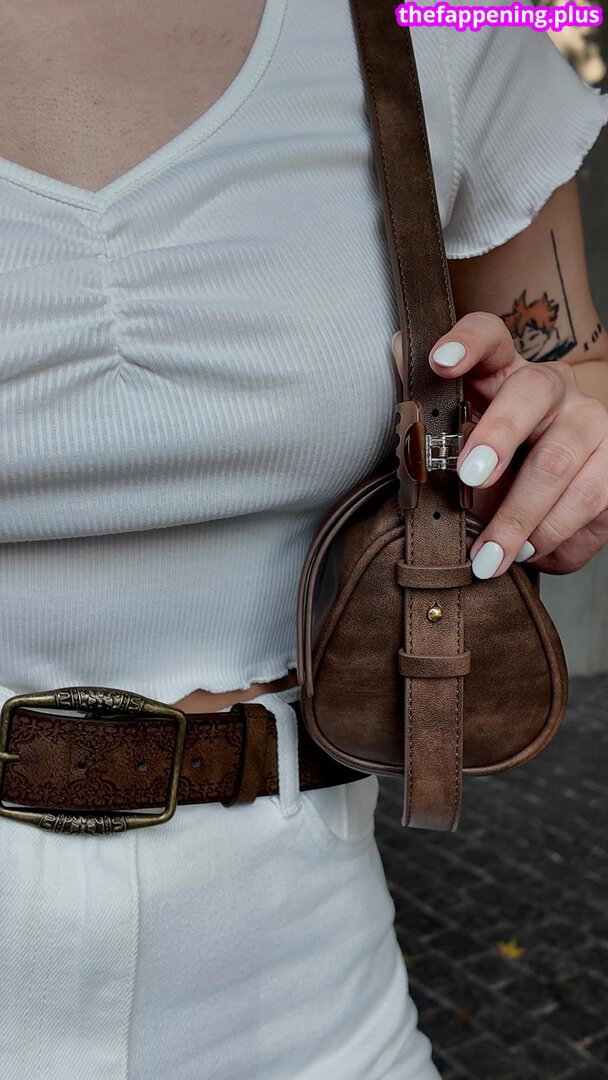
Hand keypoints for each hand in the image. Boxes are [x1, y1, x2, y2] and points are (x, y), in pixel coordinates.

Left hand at [392, 314, 607, 577]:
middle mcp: (555, 388)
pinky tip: (528, 555)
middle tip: (470, 477)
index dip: (466, 342)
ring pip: (562, 464)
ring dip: (521, 518)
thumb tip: (397, 351)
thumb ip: (428, 412)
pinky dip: (555, 538)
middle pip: (531, 396)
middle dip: (498, 438)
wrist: (550, 497)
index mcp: (504, 371)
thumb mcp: (458, 445)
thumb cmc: (493, 464)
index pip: (489, 335)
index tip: (438, 361)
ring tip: (488, 557)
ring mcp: (593, 425)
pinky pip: (592, 504)